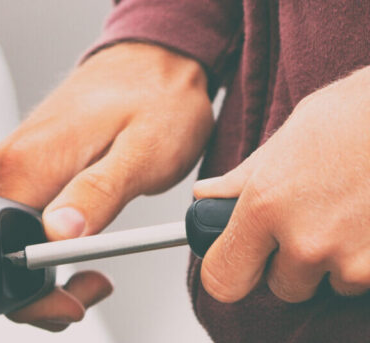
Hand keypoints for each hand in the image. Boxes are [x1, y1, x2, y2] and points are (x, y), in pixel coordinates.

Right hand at [0, 42, 213, 330]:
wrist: (154, 62)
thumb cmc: (155, 99)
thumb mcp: (141, 152)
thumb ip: (96, 194)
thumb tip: (59, 235)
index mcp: (30, 162)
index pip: (0, 244)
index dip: (29, 285)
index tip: (68, 298)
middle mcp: (10, 163)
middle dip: (31, 290)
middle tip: (82, 295)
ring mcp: (13, 165)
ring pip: (3, 239)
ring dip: (39, 273)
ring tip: (91, 277)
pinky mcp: (24, 168)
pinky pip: (16, 219)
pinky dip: (41, 247)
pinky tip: (74, 247)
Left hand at [194, 66, 369, 302]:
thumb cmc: (355, 115)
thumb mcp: (287, 139)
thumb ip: (242, 180)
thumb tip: (206, 196)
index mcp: (265, 207)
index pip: (223, 279)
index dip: (229, 272)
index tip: (238, 262)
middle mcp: (305, 242)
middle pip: (282, 286)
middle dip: (292, 263)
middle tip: (313, 220)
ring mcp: (352, 261)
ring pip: (331, 284)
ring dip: (337, 261)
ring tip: (353, 212)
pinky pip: (367, 282)